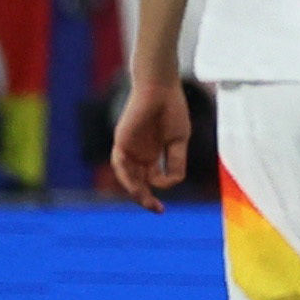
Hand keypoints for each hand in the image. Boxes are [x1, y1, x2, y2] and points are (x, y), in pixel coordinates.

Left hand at [111, 78, 191, 212]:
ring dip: (136, 191)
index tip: (171, 190)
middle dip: (147, 197)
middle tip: (158, 210)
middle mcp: (139, 153)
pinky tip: (139, 186)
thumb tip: (169, 184)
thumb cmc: (172, 111)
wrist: (160, 89)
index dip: (160, 189)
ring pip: (128, 176)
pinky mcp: (121, 141)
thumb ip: (175, 163)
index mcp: (153, 153)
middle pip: (139, 181)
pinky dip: (128, 177)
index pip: (152, 178)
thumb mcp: (179, 142)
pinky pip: (120, 164)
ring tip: (148, 201)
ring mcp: (129, 148)